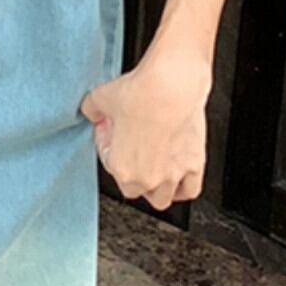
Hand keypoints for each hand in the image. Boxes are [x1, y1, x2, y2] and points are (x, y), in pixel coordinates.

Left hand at [78, 47, 211, 209]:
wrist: (170, 87)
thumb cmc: (138, 93)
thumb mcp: (100, 97)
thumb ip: (91, 110)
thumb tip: (91, 111)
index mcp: (121, 168)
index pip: (109, 167)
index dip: (109, 146)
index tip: (112, 132)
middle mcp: (148, 178)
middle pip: (134, 189)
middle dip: (130, 171)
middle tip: (130, 148)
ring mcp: (172, 174)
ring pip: (161, 198)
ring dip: (155, 187)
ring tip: (151, 166)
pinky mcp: (194, 165)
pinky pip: (189, 190)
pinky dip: (183, 187)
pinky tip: (177, 178)